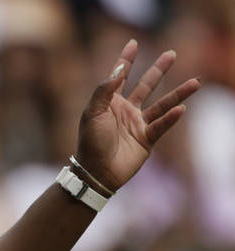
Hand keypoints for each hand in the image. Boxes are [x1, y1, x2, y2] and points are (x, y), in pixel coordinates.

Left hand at [76, 39, 200, 190]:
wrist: (96, 171)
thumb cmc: (90, 142)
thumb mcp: (92, 112)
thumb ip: (104, 90)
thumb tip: (120, 67)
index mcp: (110, 103)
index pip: (120, 77)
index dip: (126, 60)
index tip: (133, 44)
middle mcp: (126, 110)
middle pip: (146, 85)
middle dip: (158, 70)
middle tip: (171, 53)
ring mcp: (137, 124)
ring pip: (162, 105)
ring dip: (178, 94)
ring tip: (196, 82)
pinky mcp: (147, 139)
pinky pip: (162, 125)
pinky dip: (171, 118)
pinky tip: (181, 109)